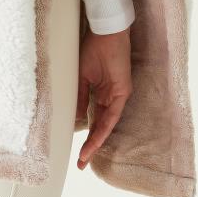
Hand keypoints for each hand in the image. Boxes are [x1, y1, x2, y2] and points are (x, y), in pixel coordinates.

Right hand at [75, 26, 132, 169]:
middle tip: (80, 163)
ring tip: (85, 157)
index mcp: (98, 92)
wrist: (107, 33)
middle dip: (90, 146)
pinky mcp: (122, 93)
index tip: (75, 151)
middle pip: (99, 127)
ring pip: (106, 125)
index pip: (91, 119)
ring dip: (96, 142)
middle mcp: (108, 97)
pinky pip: (112, 116)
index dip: (84, 135)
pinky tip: (95, 140)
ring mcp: (116, 96)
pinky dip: (103, 128)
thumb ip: (79, 97)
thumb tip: (75, 118)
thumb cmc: (93, 49)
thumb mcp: (81, 76)